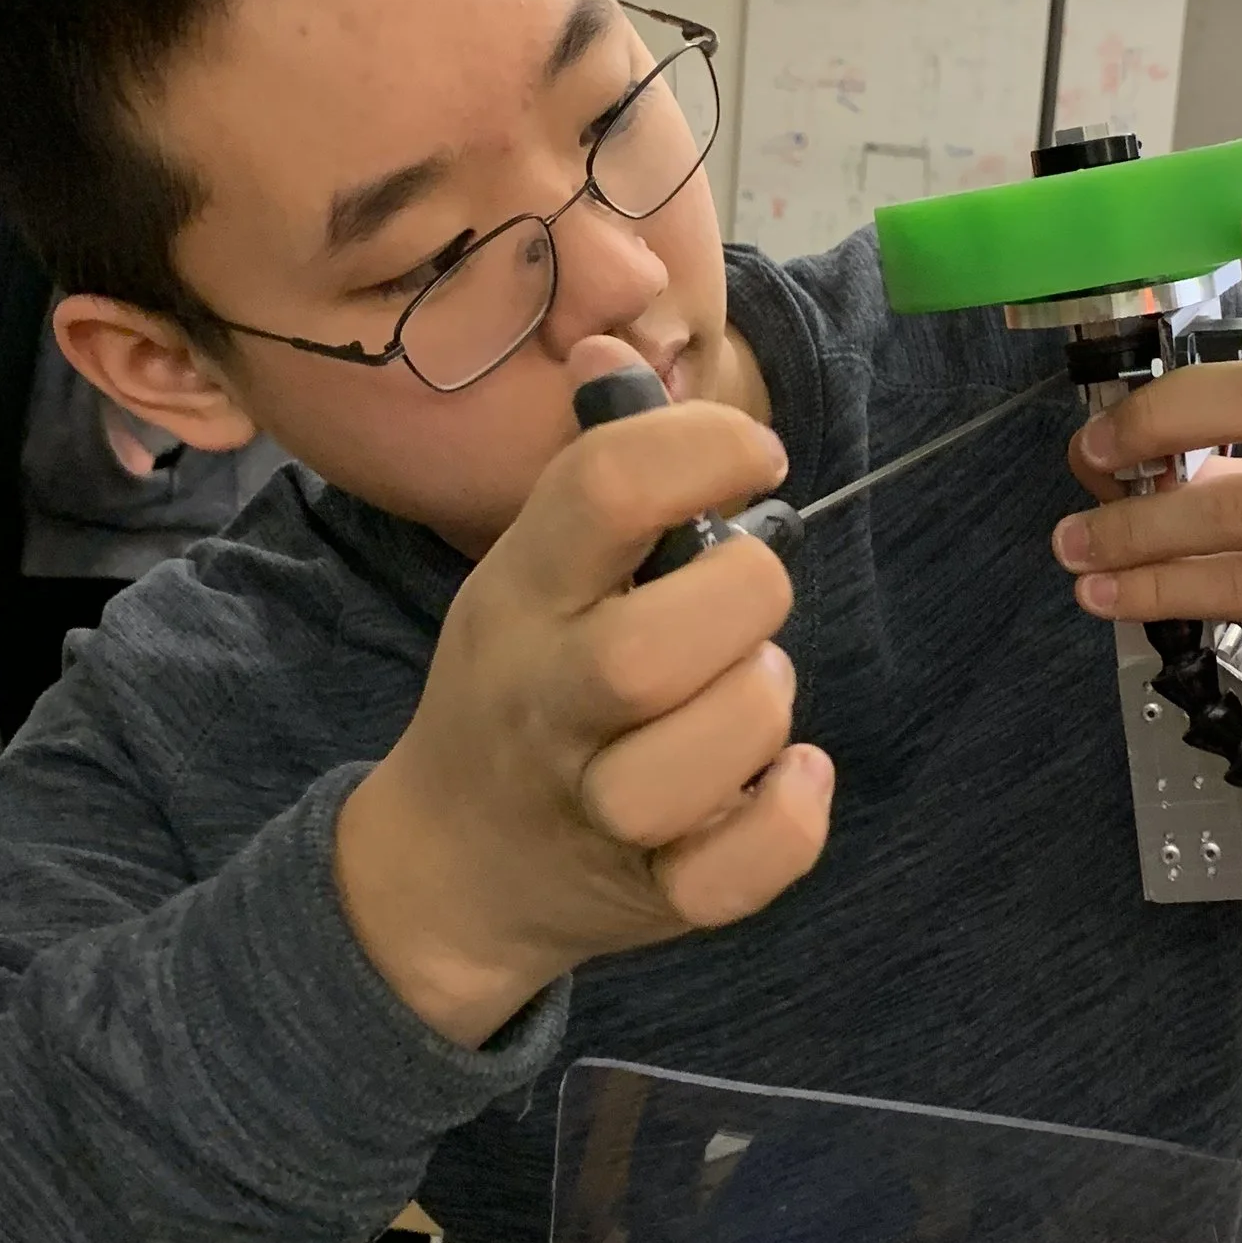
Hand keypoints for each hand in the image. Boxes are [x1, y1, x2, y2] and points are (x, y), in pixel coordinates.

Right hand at [335, 342, 833, 1043]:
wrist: (452, 869)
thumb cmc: (522, 686)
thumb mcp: (528, 572)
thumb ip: (591, 474)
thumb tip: (610, 347)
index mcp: (519, 595)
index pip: (600, 490)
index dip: (704, 449)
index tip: (756, 457)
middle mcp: (544, 699)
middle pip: (651, 648)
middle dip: (743, 601)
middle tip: (748, 600)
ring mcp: (592, 808)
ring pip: (695, 761)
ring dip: (760, 709)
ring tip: (752, 691)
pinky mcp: (650, 895)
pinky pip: (736, 872)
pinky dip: (788, 818)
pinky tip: (790, 778)